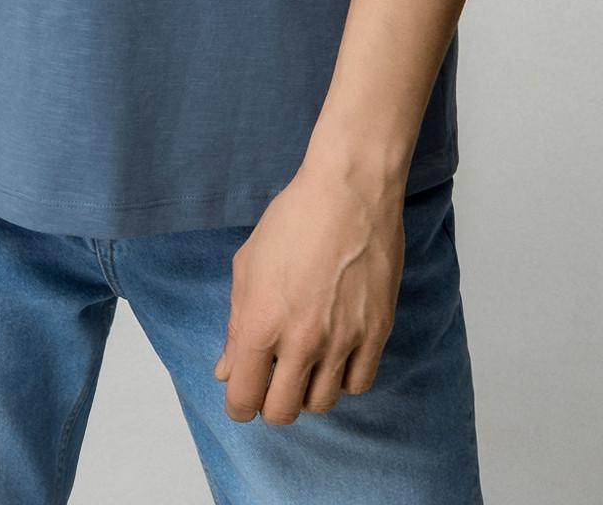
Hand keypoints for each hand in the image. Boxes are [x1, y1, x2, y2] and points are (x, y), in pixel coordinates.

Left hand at [213, 156, 405, 424]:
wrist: (348, 191)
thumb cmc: (292, 220)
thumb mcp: (248, 266)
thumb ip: (235, 324)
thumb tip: (225, 370)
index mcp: (259, 323)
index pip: (243, 398)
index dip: (238, 404)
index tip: (243, 394)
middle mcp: (300, 341)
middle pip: (281, 412)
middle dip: (270, 404)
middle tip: (272, 381)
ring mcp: (342, 340)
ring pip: (321, 404)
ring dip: (307, 391)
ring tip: (304, 364)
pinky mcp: (377, 332)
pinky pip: (358, 384)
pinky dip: (343, 379)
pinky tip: (336, 355)